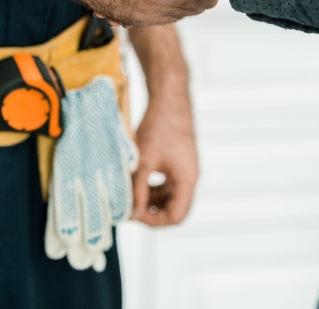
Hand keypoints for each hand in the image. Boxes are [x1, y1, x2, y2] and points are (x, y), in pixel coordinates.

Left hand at [131, 93, 197, 225]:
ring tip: (129, 193)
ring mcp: (185, 168)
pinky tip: (136, 180)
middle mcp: (190, 176)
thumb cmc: (159, 125)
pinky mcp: (178, 160)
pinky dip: (152, 186)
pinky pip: (167, 182)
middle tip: (128, 206)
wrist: (169, 97)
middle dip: (150, 211)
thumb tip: (130, 213)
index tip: (133, 214)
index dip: (153, 221)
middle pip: (174, 208)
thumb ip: (137, 189)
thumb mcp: (143, 161)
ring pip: (169, 196)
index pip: (176, 216)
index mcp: (187, 179)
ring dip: (150, 199)